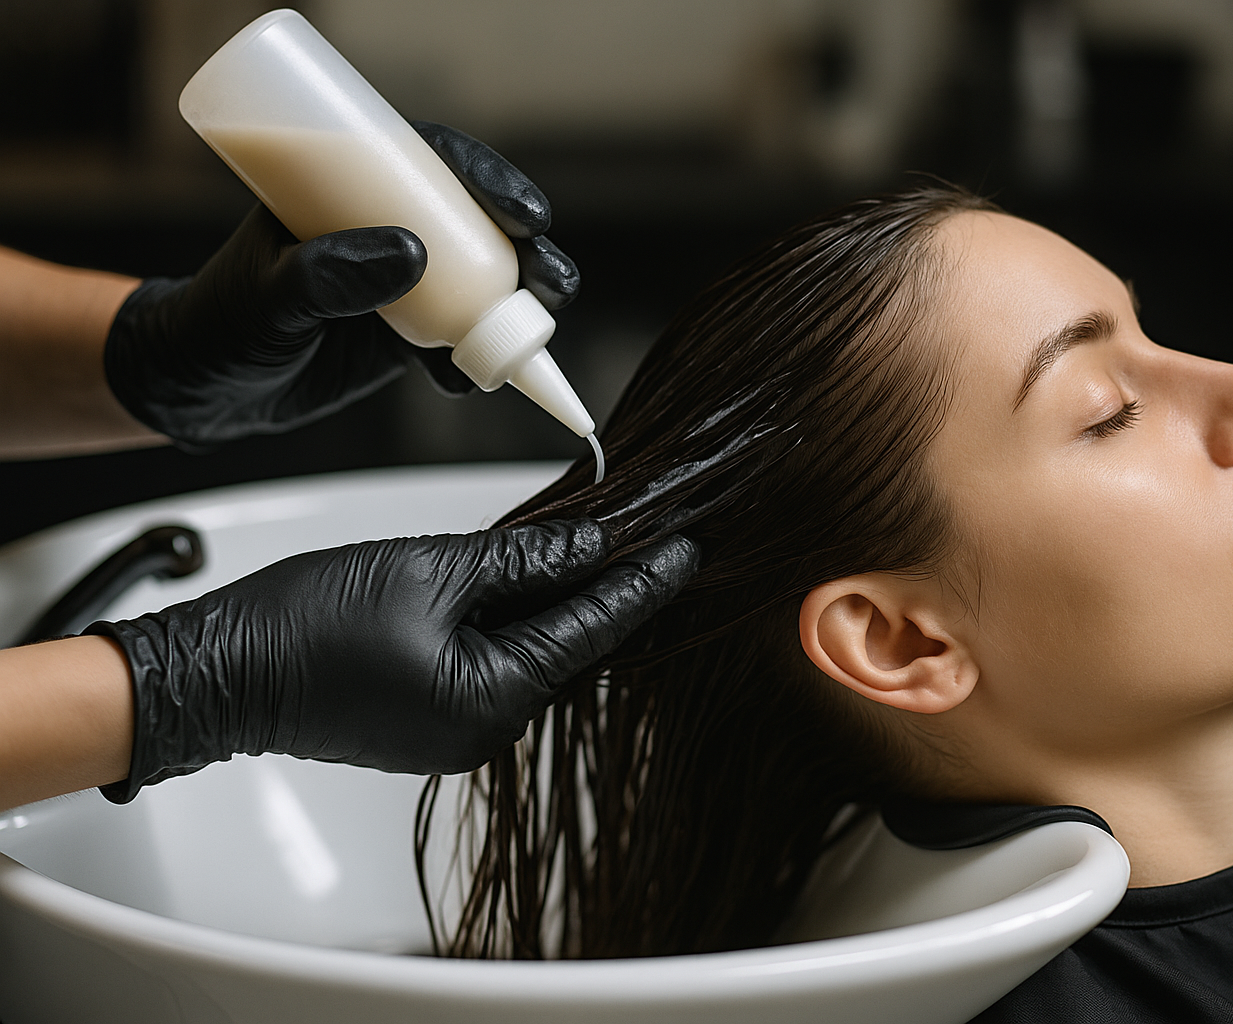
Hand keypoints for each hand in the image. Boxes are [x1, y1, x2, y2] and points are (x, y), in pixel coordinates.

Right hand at [84, 521, 697, 801]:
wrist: (217, 674)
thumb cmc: (308, 622)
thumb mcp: (430, 569)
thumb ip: (523, 559)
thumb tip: (592, 545)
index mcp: (495, 699)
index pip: (594, 630)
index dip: (645, 583)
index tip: (689, 547)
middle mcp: (487, 731)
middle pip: (569, 647)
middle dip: (607, 588)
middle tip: (651, 532)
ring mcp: (458, 734)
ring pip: (533, 656)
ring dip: (559, 603)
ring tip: (598, 545)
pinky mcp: (431, 724)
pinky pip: (496, 667)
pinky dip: (515, 625)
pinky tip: (529, 582)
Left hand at [102, 122, 578, 445]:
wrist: (201, 389)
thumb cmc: (219, 324)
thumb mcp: (267, 294)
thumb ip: (328, 273)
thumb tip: (411, 253)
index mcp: (352, 189)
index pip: (434, 163)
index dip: (488, 179)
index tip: (523, 212)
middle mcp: (388, 230)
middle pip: (480, 224)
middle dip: (529, 250)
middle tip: (549, 279)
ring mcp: (405, 286)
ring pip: (486, 285)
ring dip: (524, 307)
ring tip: (532, 336)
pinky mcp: (410, 338)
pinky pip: (466, 345)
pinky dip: (482, 364)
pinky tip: (467, 384)